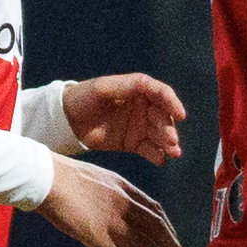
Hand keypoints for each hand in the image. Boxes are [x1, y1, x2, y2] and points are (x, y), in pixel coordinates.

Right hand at [35, 155, 188, 246]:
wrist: (45, 176)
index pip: (154, 210)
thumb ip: (108, 192)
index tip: (172, 238)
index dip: (167, 227)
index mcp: (124, 188)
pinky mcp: (97, 235)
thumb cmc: (61, 175)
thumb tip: (108, 202)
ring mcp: (112, 220)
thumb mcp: (95, 177)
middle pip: (156, 229)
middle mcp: (124, 204)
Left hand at [65, 73, 185, 164]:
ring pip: (159, 135)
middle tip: (172, 141)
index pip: (161, 94)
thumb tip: (147, 86)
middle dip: (169, 129)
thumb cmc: (83, 98)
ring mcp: (140, 126)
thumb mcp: (102, 88)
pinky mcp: (133, 143)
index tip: (181, 115)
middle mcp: (143, 107)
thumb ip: (126, 87)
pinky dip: (157, 155)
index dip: (173, 103)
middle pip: (163, 117)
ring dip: (168, 144)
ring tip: (173, 153)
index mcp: (138, 90)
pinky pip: (149, 150)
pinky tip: (161, 160)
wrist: (66, 120)